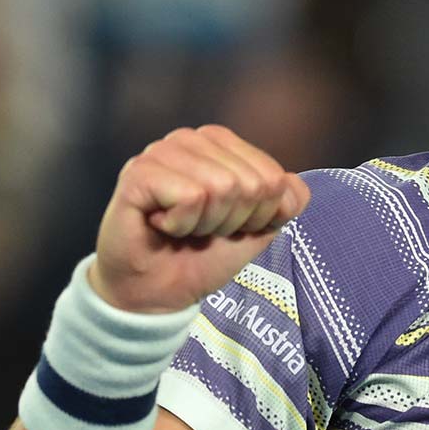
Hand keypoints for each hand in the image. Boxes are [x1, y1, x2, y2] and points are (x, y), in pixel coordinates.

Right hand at [88, 125, 311, 312]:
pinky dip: (182, 225)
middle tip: (202, 230)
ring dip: (206, 224)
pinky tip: (162, 225)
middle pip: (250, 184)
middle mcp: (191, 138)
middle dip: (232, 221)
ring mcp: (161, 151)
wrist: (158, 291)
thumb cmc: (204, 254)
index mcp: (222, 142)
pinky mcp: (138, 173)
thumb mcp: (259, 228)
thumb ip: (285, 201)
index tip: (229, 226)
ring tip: (182, 227)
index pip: (274, 178)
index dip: (259, 216)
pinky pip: (190, 197)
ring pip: (221, 187)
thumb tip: (290, 182)